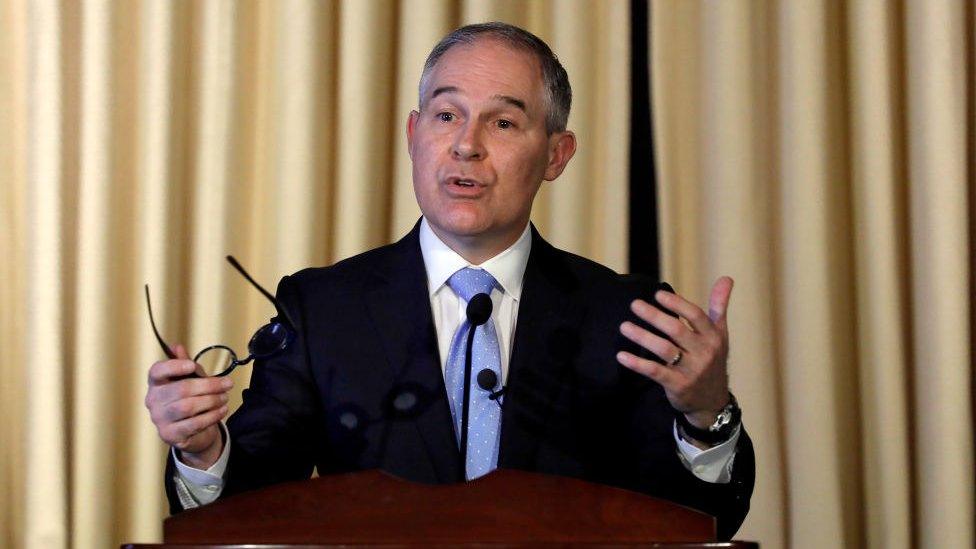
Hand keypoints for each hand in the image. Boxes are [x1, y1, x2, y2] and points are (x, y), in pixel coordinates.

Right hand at [144, 344, 232, 468]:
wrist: (192, 432)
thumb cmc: (191, 400)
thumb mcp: (191, 380)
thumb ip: (187, 366)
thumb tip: (177, 347)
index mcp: (156, 383)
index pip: (157, 371)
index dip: (174, 367)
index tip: (192, 366)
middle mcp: (153, 400)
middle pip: (181, 389)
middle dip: (209, 385)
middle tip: (228, 384)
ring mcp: (159, 419)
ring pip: (187, 407)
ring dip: (211, 401)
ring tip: (225, 397)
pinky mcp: (170, 435)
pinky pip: (193, 424)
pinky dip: (211, 416)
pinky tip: (222, 410)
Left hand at [616, 277, 733, 429]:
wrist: (712, 401)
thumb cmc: (712, 360)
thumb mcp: (720, 334)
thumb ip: (719, 306)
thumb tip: (726, 277)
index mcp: (713, 337)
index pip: (696, 315)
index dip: (677, 304)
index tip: (658, 295)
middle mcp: (704, 352)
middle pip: (676, 330)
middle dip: (654, 316)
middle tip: (634, 304)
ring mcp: (691, 370)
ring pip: (664, 349)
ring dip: (642, 337)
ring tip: (624, 326)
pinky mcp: (678, 385)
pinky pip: (655, 372)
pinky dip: (638, 364)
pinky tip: (622, 355)